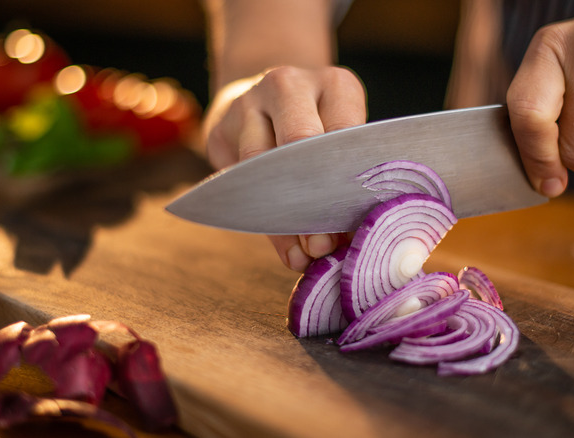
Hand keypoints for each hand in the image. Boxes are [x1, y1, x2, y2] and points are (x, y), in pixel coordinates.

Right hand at [202, 65, 366, 270]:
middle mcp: (289, 85)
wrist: (264, 98)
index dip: (348, 180)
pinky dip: (263, 222)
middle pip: (299, 141)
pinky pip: (239, 182)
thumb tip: (352, 241)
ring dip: (285, 219)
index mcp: (334, 85)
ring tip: (304, 255)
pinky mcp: (219, 130)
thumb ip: (348, 179)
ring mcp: (248, 103)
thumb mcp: (344, 138)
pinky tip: (285, 249)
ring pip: (262, 164)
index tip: (354, 224)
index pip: (344, 131)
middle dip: (313, 199)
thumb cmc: (320, 128)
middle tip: (324, 245)